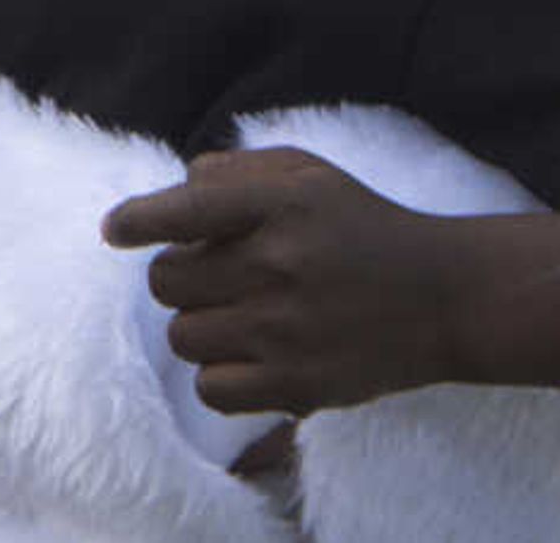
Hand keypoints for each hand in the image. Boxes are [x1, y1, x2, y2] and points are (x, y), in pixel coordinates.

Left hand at [104, 147, 475, 429]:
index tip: (116, 230)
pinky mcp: (298, 385)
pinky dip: (218, 374)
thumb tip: (174, 186)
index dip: (137, 221)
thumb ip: (235, 171)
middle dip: (179, 276)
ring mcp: (287, 330)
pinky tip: (248, 353)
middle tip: (216, 274)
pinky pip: (210, 388)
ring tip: (239, 312)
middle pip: (167, 281)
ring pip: (182, 336)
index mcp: (282, 204)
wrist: (443, 297)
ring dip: (198, 324)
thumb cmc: (361, 227)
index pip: (182, 210)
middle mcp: (280, 265)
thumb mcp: (307, 174)